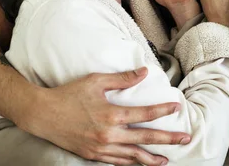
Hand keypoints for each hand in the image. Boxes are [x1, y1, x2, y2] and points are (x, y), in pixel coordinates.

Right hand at [24, 68, 190, 165]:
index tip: (176, 108)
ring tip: (166, 160)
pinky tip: (139, 162)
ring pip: (133, 157)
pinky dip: (131, 163)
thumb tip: (143, 72)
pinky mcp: (92, 155)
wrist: (43, 114)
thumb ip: (121, 79)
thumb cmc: (69, 94)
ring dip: (151, 159)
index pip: (145, 114)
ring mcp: (101, 148)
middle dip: (167, 140)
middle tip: (185, 139)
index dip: (163, 111)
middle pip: (145, 140)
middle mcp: (109, 134)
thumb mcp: (95, 81)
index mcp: (111, 115)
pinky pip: (117, 162)